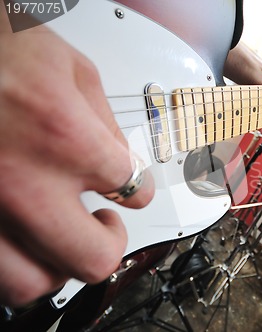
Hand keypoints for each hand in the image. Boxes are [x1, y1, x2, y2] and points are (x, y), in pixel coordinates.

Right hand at [0, 19, 153, 305]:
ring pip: (32, 282)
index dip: (138, 189)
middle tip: (106, 224)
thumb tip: (123, 163)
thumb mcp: (69, 67)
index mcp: (63, 135)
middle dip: (110, 243)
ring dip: (58, 263)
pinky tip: (20, 229)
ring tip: (61, 235)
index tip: (132, 189)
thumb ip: (104, 122)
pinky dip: (14, 258)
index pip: (131, 189)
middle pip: (92, 257)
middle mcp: (22, 181)